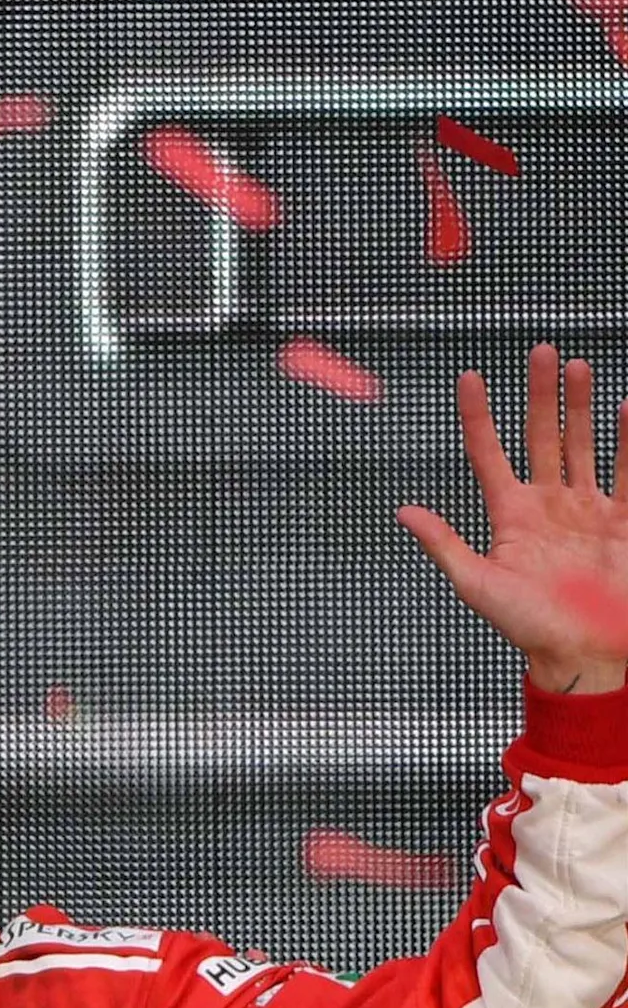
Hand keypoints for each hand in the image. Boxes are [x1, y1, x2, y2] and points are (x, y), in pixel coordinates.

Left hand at [398, 344, 627, 694]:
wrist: (586, 655)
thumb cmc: (530, 628)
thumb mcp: (477, 585)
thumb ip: (443, 544)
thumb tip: (402, 512)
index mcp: (510, 517)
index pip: (489, 454)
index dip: (478, 417)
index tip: (470, 378)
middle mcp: (549, 506)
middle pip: (542, 436)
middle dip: (542, 395)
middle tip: (541, 351)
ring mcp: (588, 511)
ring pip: (582, 444)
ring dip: (581, 406)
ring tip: (577, 367)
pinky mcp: (622, 522)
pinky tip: (627, 409)